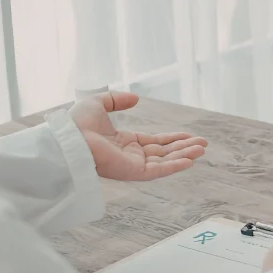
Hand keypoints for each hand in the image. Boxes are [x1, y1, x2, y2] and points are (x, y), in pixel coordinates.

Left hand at [69, 92, 206, 180]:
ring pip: (164, 161)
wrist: (69, 138)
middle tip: (203, 143)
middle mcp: (129, 156)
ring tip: (202, 149)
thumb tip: (136, 99)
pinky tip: (190, 160)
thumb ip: (117, 100)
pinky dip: (175, 166)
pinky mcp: (132, 172)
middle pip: (163, 153)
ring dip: (184, 155)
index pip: (153, 143)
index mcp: (122, 142)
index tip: (188, 135)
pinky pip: (158, 170)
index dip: (171, 139)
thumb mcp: (99, 103)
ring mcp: (132, 165)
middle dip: (183, 148)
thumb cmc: (78, 123)